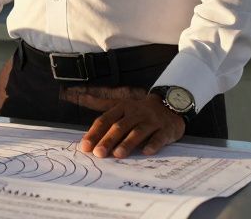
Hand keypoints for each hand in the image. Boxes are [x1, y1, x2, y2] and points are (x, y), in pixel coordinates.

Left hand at [65, 86, 184, 158]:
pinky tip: (146, 152)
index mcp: (122, 108)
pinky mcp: (166, 129)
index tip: (85, 147)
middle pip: (120, 126)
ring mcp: (151, 121)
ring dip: (127, 143)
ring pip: (138, 132)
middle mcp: (136, 113)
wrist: (170, 104)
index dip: (94, 133)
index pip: (105, 120)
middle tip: (99, 153)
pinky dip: (153, 144)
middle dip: (108, 140)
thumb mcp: (121, 104)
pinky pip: (159, 137)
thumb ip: (100, 104)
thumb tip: (79, 96)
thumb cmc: (140, 110)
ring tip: (118, 154)